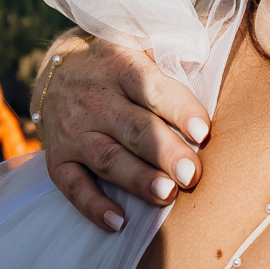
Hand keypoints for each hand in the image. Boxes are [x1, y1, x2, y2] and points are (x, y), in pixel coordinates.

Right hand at [39, 38, 210, 231]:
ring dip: (137, 179)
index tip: (203, 132)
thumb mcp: (140, 47)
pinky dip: (92, 205)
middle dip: (164, 153)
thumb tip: (212, 70)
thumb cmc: (118, 67)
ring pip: (107, 157)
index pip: (152, 88)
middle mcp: (95, 98)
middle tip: (191, 174)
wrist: (58, 71)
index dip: (179, 109)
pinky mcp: (58, 158)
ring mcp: (74, 130)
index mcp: (121, 66)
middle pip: (133, 128)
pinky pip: (72, 185)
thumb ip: (172, 58)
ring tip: (166, 194)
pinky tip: (118, 222)